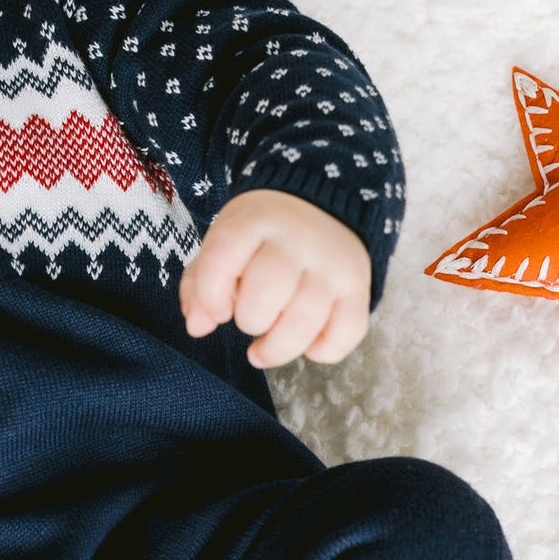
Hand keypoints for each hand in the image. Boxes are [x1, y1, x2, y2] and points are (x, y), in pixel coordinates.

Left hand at [179, 190, 371, 367]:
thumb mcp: (225, 244)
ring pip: (304, 322)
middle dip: (248, 320)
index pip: (222, 259)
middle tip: (250, 318)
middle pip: (265, 294)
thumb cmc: (262, 238)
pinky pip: (347, 332)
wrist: (323, 208)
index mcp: (255, 221)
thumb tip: (198, 327)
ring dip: (277, 348)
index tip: (218, 308)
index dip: (211, 296)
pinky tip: (306, 343)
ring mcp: (333, 265)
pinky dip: (321, 351)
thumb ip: (200, 284)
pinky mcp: (360, 288)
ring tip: (263, 350)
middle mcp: (299, 239)